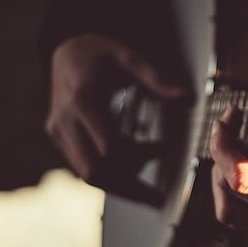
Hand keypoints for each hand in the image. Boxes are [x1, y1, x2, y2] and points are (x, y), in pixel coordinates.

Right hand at [46, 33, 184, 182]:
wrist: (65, 50)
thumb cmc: (98, 53)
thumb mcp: (129, 58)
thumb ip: (156, 79)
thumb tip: (187, 97)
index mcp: (83, 99)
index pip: (106, 145)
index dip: (134, 157)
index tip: (162, 152)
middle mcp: (66, 120)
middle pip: (94, 170)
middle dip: (127, 185)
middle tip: (157, 195)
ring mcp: (60, 132)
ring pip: (88, 174)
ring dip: (120, 181)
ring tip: (150, 183)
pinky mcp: (60, 139)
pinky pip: (84, 166)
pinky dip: (110, 171)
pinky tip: (135, 160)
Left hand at [210, 59, 247, 241]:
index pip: (241, 177)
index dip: (223, 147)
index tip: (228, 122)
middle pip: (229, 189)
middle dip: (220, 153)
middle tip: (228, 130)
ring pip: (228, 211)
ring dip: (220, 179)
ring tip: (231, 155)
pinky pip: (242, 221)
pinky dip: (233, 197)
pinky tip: (243, 175)